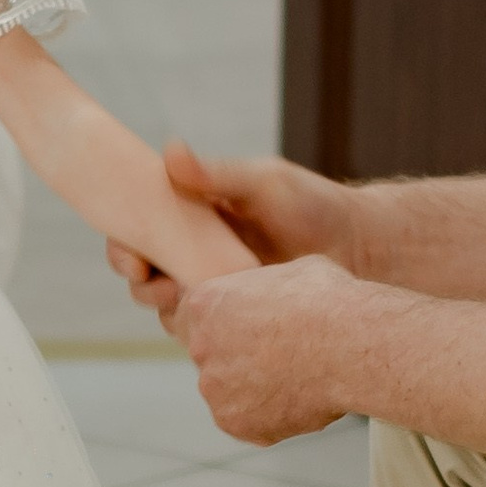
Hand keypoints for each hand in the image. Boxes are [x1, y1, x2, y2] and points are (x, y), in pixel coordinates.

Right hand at [107, 142, 358, 327]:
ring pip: (170, 311)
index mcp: (191, 219)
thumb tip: (169, 152)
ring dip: (169, 311)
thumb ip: (216, 175)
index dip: (124, 250)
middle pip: (145, 279)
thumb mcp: (264, 184)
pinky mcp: (239, 321)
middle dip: (142, 285)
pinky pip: (205, 334)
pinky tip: (216, 328)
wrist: (361, 248)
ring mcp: (217, 291)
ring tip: (189, 303)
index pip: (138, 235)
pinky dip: (202, 333)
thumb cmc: (312, 206)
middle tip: (158, 284)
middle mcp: (195, 257)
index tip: (133, 261)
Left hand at [173, 256, 363, 443]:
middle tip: (280, 355)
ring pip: (229, 391)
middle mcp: (200, 348)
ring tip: (298, 377)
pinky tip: (301, 398)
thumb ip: (264, 291)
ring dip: (254, 388)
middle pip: (210, 356)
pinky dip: (270, 415)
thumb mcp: (291, 273)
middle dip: (238, 357)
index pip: (193, 317)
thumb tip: (272, 296)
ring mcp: (215, 390)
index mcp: (205, 304)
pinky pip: (249, 420)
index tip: (247, 330)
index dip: (223, 324)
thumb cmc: (328, 301)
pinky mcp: (235, 423)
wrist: (351, 347)